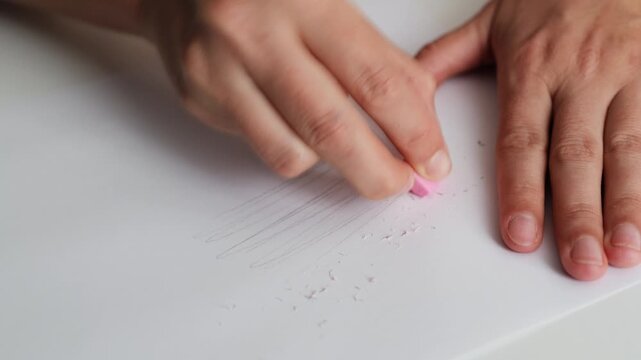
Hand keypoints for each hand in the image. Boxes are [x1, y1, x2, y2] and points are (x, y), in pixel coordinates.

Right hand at [140, 0, 451, 198]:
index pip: (375, 80)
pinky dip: (290, 144)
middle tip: (398, 184)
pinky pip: (260, 145)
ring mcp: (220, 69)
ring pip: (291, 152)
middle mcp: (256, 34)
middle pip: (330, 129)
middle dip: (376, 172)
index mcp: (304, 1)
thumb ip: (378, 58)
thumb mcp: (330, 3)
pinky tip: (291, 120)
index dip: (414, 131)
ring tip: (342, 144)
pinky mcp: (199, 97)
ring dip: (330, 162)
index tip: (432, 161)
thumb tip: (419, 120)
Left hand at [418, 0, 640, 279]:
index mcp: (533, 69)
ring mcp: (628, 78)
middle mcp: (580, 77)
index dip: (521, 191)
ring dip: (626, 205)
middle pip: (576, 155)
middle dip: (578, 214)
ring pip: (627, 149)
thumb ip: (448, 56)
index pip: (523, 140)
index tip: (520, 234)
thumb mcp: (493, 20)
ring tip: (621, 252)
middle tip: (579, 262)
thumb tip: (407, 89)